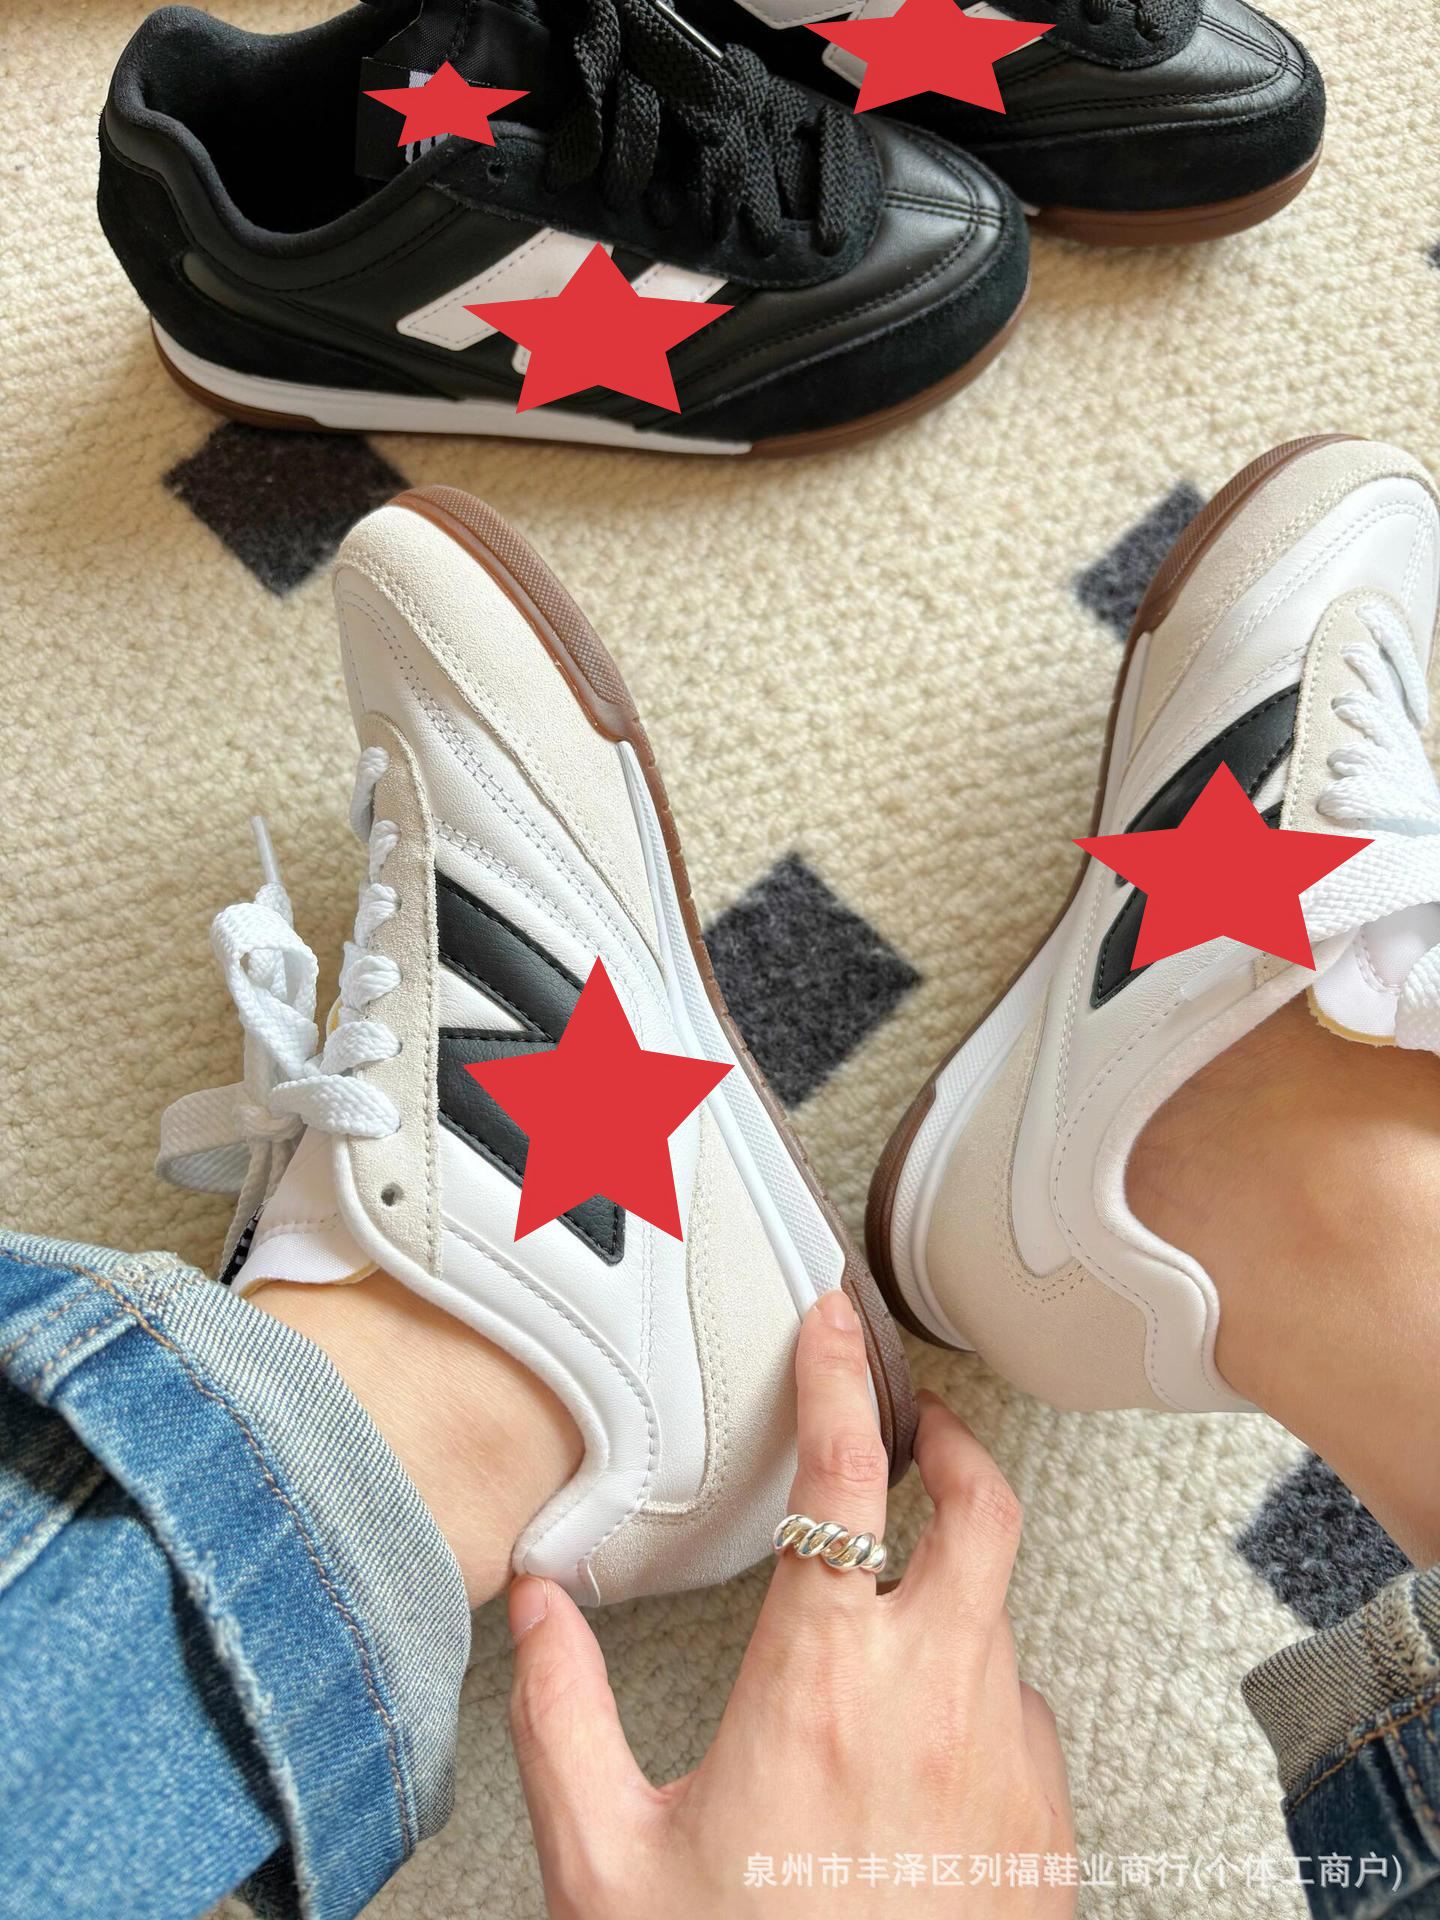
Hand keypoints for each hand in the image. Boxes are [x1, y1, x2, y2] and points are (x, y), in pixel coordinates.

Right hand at [506, 1290, 1074, 1913]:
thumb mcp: (608, 1859)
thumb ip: (559, 1713)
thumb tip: (540, 1607)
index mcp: (824, 1678)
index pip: (846, 1474)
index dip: (840, 1376)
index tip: (834, 1320)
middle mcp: (937, 1695)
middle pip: (979, 1508)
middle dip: (951, 1445)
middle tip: (915, 1427)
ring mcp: (1007, 1756)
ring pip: (997, 1614)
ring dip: (952, 1586)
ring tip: (887, 1614)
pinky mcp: (1046, 1822)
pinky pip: (1019, 1708)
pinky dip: (975, 1686)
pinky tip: (917, 1744)